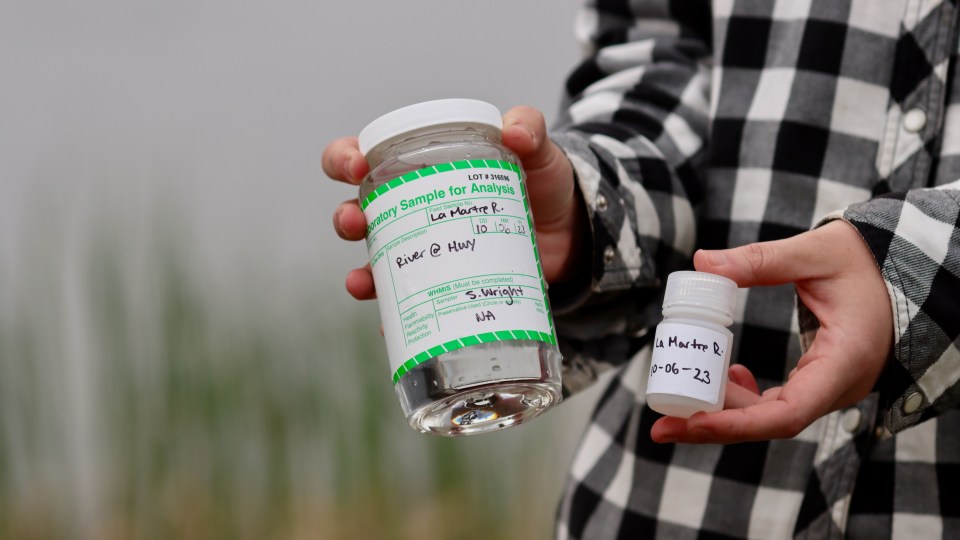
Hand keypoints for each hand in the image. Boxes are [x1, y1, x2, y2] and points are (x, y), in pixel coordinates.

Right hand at [323, 106, 587, 299]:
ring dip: (359, 273)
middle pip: (356, 212)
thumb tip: (514, 130)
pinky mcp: (443, 287)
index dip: (344, 158)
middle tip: (357, 222)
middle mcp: (409, 211)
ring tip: (362, 280)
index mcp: (418, 168)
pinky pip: (409, 306)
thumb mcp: (536, 151)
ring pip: (374, 263)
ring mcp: (424, 253)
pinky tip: (390, 326)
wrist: (569, 235)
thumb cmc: (541, 183)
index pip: (363, 156)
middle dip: (345, 218)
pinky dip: (395, 319)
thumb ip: (529, 129)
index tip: (356, 165)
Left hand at [650, 220, 893, 443]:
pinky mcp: (820, 378)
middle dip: (714, 425)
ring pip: (771, 413)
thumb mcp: (815, 252)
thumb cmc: (866, 260)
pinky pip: (779, 400)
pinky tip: (727, 371)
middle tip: (661, 425)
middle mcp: (839, 385)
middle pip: (771, 422)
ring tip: (678, 396)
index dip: (736, 423)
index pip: (788, 413)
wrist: (903, 268)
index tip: (691, 422)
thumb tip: (702, 262)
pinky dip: (745, 394)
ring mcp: (830, 386)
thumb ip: (760, 260)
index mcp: (845, 362)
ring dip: (724, 408)